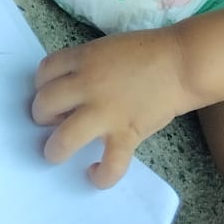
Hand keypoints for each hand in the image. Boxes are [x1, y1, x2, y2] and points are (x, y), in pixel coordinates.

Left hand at [31, 30, 190, 186]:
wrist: (181, 62)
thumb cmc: (147, 51)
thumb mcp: (107, 47)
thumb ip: (85, 65)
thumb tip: (66, 93)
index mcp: (85, 58)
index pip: (44, 72)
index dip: (42, 86)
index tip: (52, 95)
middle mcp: (88, 84)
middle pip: (44, 104)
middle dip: (42, 117)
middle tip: (55, 121)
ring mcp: (106, 112)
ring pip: (63, 139)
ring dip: (54, 150)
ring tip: (57, 152)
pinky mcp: (126, 134)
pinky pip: (108, 165)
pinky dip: (99, 176)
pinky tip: (93, 172)